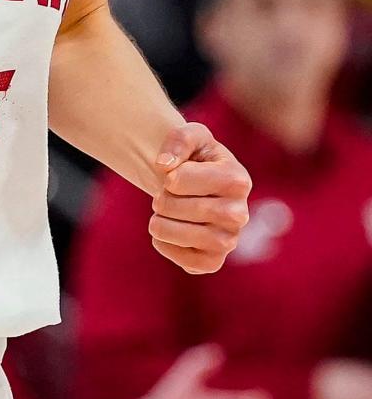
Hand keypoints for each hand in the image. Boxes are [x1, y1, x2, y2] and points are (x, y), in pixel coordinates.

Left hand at [149, 122, 251, 273]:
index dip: (169, 177)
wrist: (190, 183)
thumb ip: (179, 139)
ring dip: (163, 226)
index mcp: (238, 179)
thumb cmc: (192, 157)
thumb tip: (165, 165)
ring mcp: (230, 239)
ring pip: (195, 239)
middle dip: (164, 201)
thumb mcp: (189, 134)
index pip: (186, 180)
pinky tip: (163, 235)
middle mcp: (240, 212)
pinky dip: (169, 249)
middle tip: (159, 198)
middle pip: (194, 210)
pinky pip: (193, 264)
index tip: (170, 175)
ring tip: (157, 217)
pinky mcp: (214, 260)